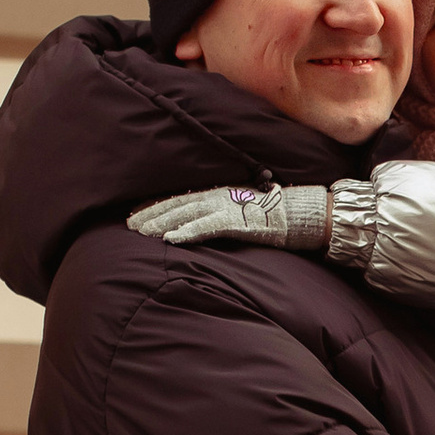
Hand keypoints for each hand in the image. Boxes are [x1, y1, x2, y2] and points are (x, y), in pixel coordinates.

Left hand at [128, 185, 334, 250]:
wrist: (307, 214)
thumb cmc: (280, 216)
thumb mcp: (247, 213)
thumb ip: (225, 217)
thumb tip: (210, 225)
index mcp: (221, 195)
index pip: (182, 199)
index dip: (157, 206)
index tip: (136, 214)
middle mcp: (219, 197)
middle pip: (177, 205)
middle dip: (151, 214)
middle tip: (127, 224)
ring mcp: (228, 208)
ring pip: (185, 214)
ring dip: (160, 223)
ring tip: (139, 232)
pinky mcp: (237, 222)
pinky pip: (207, 227)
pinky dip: (187, 232)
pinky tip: (170, 239)